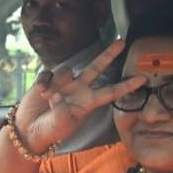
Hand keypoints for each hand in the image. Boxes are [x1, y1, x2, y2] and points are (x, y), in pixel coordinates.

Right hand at [12, 40, 144, 152]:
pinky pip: (49, 73)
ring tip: (46, 97)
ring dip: (57, 81)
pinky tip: (40, 92)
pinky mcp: (49, 80)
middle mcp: (79, 90)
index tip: (143, 79)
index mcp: (88, 103)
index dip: (127, 86)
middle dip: (109, 54)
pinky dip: (44, 80)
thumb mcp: (61, 126)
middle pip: (97, 68)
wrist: (29, 130)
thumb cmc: (50, 131)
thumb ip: (62, 112)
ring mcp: (64, 84)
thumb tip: (57, 95)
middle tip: (121, 41)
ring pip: (68, 69)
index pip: (111, 92)